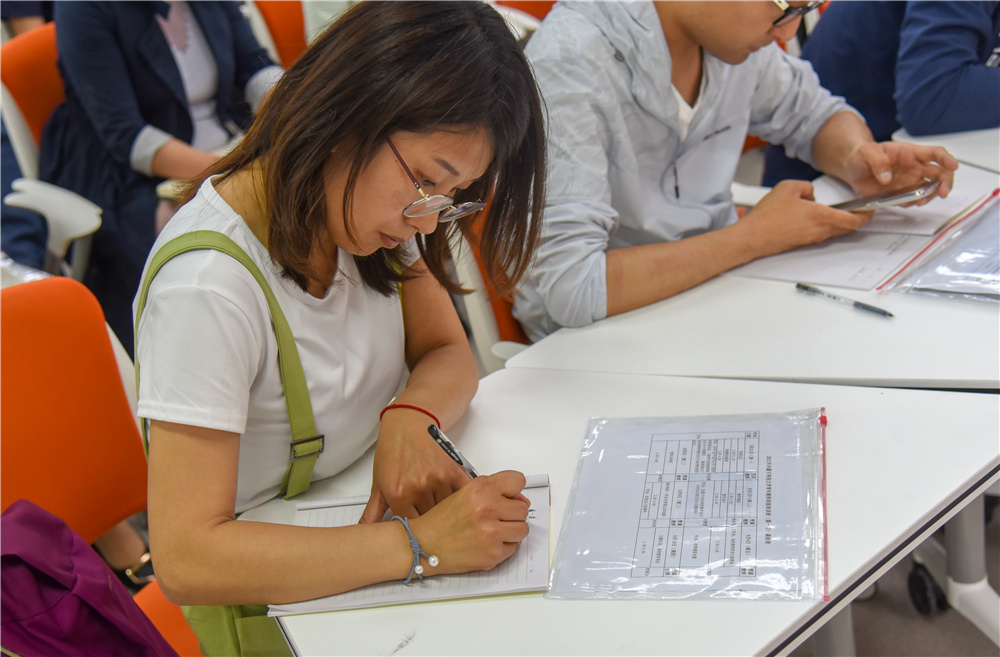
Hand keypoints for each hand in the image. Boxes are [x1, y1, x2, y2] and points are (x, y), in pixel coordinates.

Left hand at [360, 408, 470, 521]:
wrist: (408, 423)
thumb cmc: (393, 451)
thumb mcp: (378, 484)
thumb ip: (372, 513)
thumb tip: (362, 533)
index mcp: (397, 495)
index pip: (412, 529)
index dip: (416, 532)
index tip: (419, 531)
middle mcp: (418, 488)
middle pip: (431, 522)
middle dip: (432, 523)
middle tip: (433, 522)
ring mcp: (438, 480)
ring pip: (448, 511)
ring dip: (448, 513)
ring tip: (445, 512)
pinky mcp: (453, 471)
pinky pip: (463, 495)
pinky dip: (463, 500)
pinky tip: (460, 502)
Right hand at [408, 471, 530, 574]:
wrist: (423, 544)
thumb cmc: (441, 521)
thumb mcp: (465, 493)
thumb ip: (493, 491)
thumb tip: (521, 499)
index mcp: (480, 489)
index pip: (518, 481)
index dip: (514, 490)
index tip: (510, 496)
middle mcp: (487, 508)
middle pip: (522, 509)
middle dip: (512, 514)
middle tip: (496, 518)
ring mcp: (491, 532)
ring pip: (522, 529)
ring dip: (511, 531)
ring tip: (493, 531)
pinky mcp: (493, 553)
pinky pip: (513, 548)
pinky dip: (503, 547)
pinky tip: (486, 543)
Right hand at [737, 180, 871, 257]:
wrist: (753, 237)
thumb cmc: (768, 216)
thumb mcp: (788, 187)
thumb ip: (807, 187)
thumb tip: (812, 194)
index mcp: (821, 216)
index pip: (854, 220)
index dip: (866, 215)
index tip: (871, 209)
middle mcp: (820, 230)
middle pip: (848, 228)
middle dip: (858, 219)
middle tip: (863, 211)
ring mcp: (812, 238)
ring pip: (835, 230)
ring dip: (841, 222)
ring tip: (841, 211)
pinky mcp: (803, 242)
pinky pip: (822, 233)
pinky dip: (827, 225)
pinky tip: (817, 216)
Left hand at [840, 141, 957, 201]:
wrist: (852, 167)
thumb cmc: (862, 155)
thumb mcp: (866, 153)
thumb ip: (877, 161)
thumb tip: (887, 177)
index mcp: (910, 153)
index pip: (934, 153)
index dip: (946, 159)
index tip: (953, 166)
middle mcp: (914, 167)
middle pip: (939, 173)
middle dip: (945, 182)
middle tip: (943, 192)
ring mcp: (910, 181)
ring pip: (930, 188)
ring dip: (930, 196)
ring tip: (919, 202)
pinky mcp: (902, 193)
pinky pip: (914, 199)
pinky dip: (913, 203)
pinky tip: (904, 203)